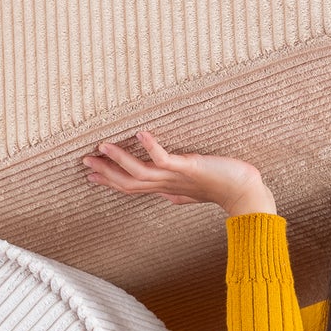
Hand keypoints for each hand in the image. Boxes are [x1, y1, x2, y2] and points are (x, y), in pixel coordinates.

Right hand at [80, 130, 276, 216]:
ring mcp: (176, 178)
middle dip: (106, 172)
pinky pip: (165, 159)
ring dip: (119, 159)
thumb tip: (169, 198)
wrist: (245, 194)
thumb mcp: (195, 191)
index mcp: (166, 190)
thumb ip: (179, 192)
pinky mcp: (188, 168)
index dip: (110, 181)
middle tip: (84, 161)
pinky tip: (141, 132)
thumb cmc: (223, 189)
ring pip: (140, 172)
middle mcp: (166, 186)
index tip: (90, 175)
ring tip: (102, 145)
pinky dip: (152, 146)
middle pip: (129, 181)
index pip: (131, 187)